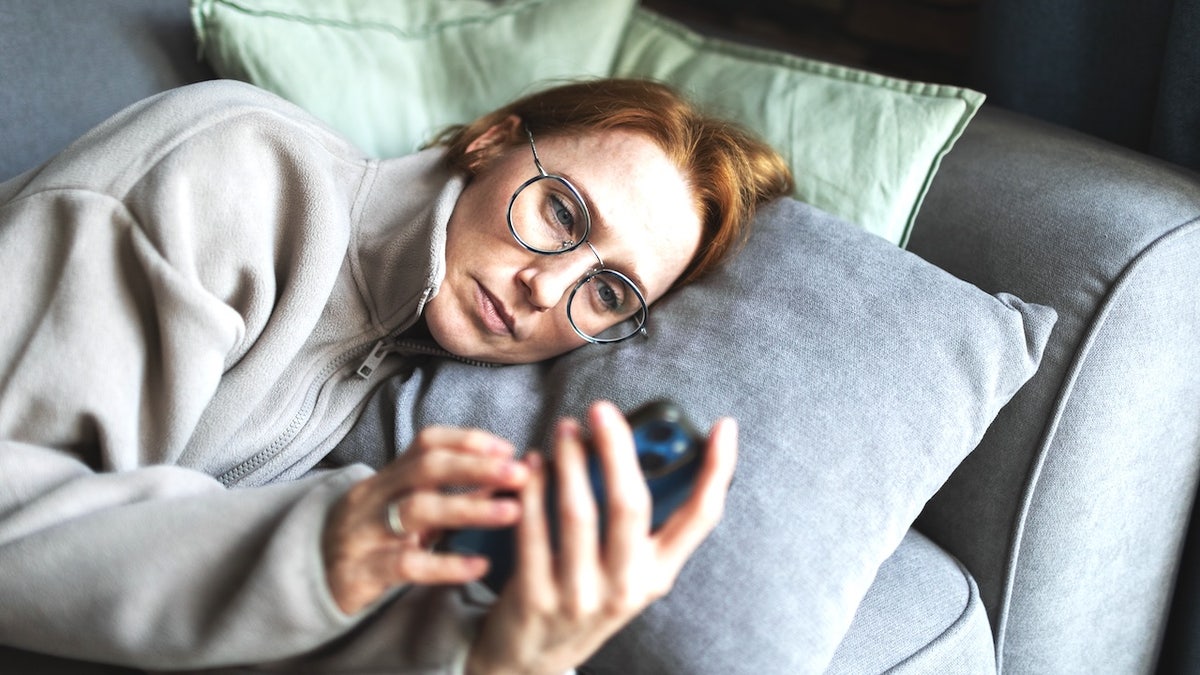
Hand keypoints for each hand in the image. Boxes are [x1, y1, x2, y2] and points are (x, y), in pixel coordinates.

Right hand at [322, 427, 529, 614]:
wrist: (309, 580)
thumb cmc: (373, 540)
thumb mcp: (408, 512)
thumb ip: (454, 496)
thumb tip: (507, 478)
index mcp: (388, 476)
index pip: (427, 442)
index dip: (469, 440)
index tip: (509, 448)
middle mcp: (374, 496)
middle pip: (426, 468)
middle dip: (477, 467)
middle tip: (520, 473)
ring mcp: (365, 533)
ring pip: (417, 510)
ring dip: (470, 509)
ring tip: (513, 513)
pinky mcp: (362, 572)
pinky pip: (406, 565)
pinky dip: (446, 565)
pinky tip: (479, 566)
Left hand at [467, 400, 737, 674]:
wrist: (534, 658)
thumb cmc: (584, 594)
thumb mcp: (625, 568)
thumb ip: (636, 520)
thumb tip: (639, 445)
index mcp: (658, 574)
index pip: (701, 519)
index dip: (717, 471)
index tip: (723, 426)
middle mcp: (626, 587)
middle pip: (630, 505)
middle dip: (618, 448)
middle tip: (602, 409)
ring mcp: (580, 596)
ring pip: (578, 513)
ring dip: (571, 461)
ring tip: (565, 429)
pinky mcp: (536, 598)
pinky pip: (533, 531)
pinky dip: (533, 489)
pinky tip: (533, 463)